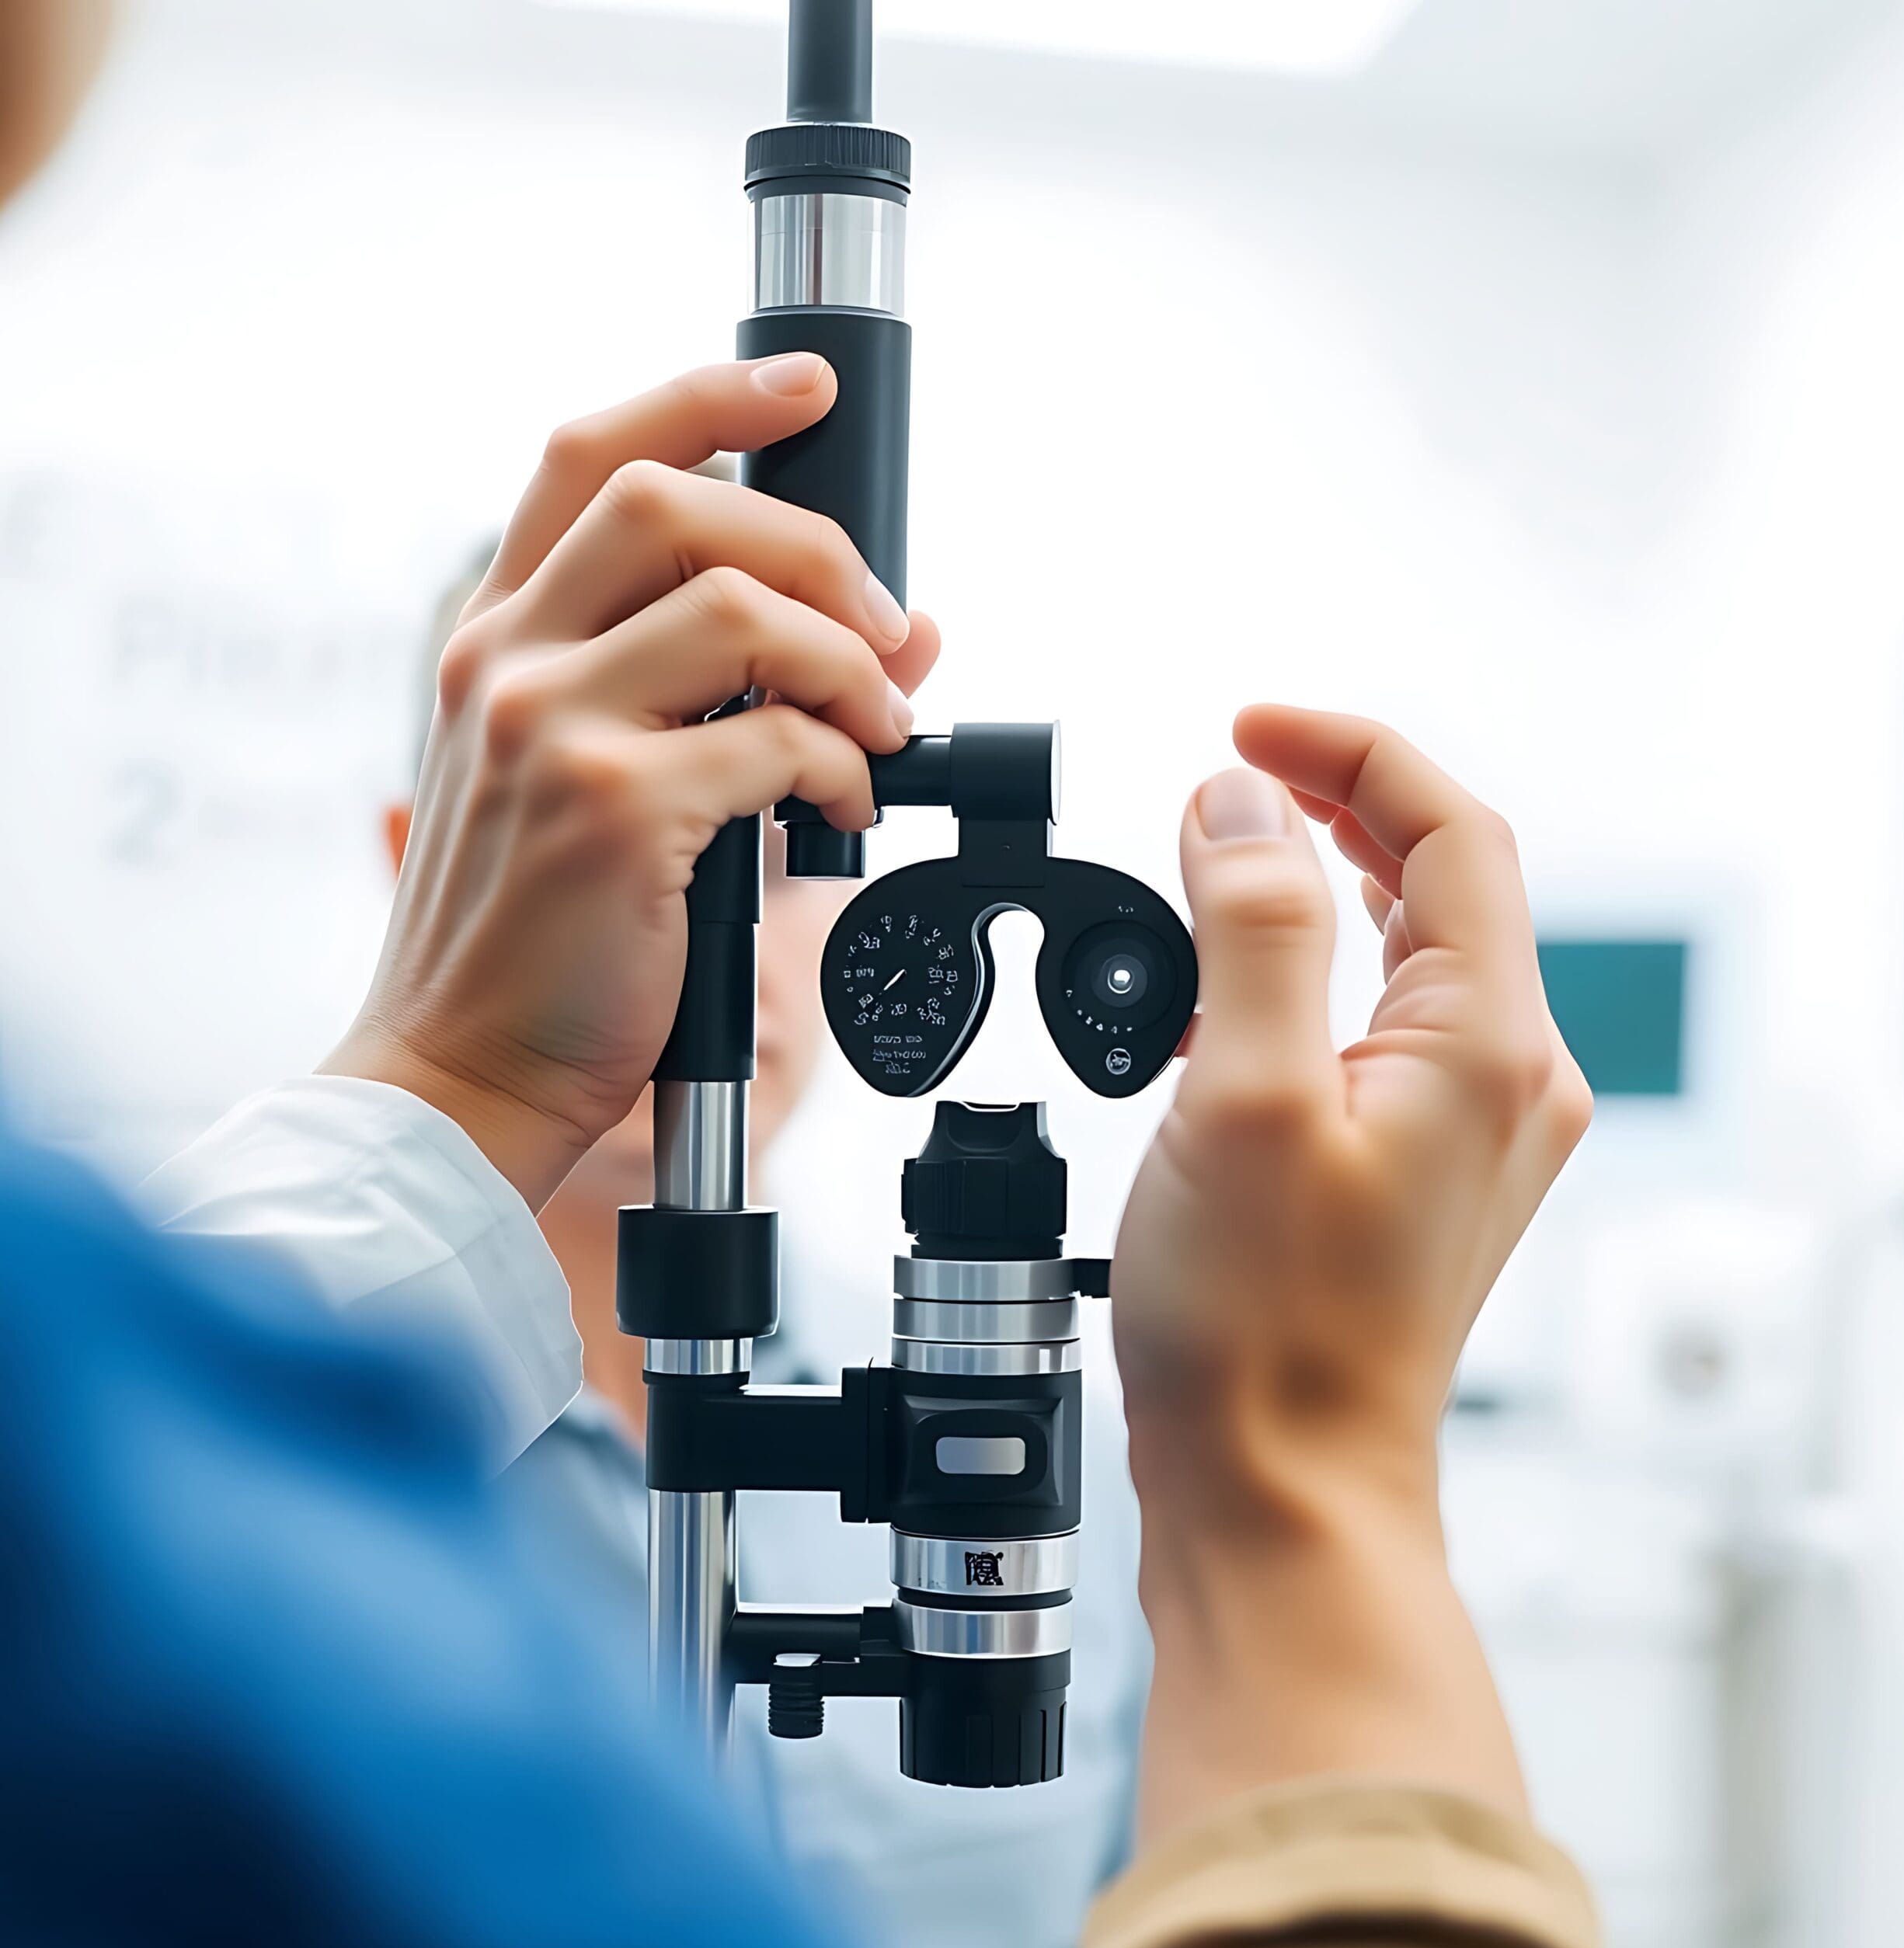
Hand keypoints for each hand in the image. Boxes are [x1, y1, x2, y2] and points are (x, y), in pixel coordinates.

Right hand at [323, 357, 940, 1209]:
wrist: (465, 1071)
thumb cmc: (540, 935)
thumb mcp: (599, 782)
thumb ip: (721, 692)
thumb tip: (903, 631)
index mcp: (495, 639)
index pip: (588, 457)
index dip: (703, 397)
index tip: (801, 386)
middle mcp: (504, 661)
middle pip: (672, 500)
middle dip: (814, 543)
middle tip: (886, 625)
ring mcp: (547, 728)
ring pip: (735, 607)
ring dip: (847, 661)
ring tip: (882, 729)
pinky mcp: (610, 809)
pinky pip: (775, 740)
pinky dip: (843, 767)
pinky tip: (844, 812)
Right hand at [1114, 706, 1590, 1835]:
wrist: (1279, 1492)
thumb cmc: (1262, 1332)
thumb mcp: (1243, 1095)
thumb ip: (1251, 927)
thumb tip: (1237, 803)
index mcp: (1487, 1045)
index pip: (1450, 831)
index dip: (1350, 753)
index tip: (1248, 728)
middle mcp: (1503, 1080)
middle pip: (1443, 880)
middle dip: (1335, 805)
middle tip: (1225, 776)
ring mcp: (1468, 1130)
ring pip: (1412, 949)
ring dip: (1323, 882)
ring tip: (1221, 852)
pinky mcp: (1417, 1170)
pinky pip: (1382, 1023)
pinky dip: (1314, 967)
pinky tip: (1238, 978)